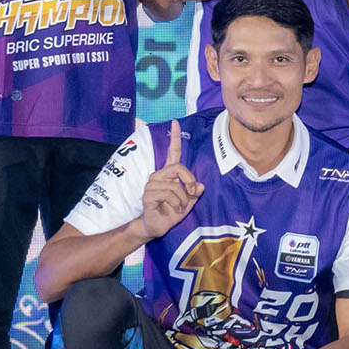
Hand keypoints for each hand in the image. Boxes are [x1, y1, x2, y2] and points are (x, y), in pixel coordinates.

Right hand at [139, 121, 202, 241]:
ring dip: (182, 198)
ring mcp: (151, 184)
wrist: (156, 226)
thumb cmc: (171, 212)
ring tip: (179, 206)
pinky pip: (168, 194)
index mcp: (169, 173)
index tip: (175, 122)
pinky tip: (171, 209)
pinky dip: (176, 203)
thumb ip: (195, 193)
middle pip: (178, 167)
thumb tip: (201, 185)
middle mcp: (159, 175)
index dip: (174, 137)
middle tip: (192, 192)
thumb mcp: (188, 202)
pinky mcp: (148, 194)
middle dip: (189, 180)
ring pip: (175, 185)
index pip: (172, 152)